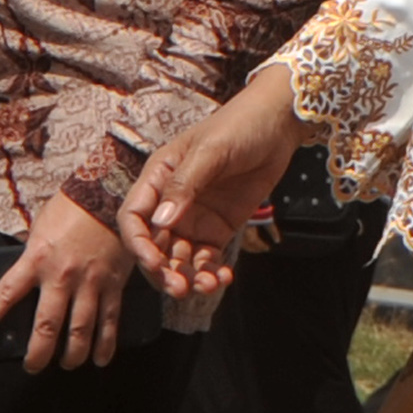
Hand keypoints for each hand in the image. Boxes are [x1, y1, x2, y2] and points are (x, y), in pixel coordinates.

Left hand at [0, 190, 142, 373]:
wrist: (110, 191)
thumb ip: (30, 256)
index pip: (4, 295)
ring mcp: (90, 282)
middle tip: (32, 367)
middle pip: (47, 325)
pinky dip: (106, 343)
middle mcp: (62, 276)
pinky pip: (110, 319)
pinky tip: (101, 359)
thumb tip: (23, 277)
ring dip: (73, 354)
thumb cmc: (71, 208)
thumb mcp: (39, 230)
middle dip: (38, 353)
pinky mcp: (114, 283)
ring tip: (67, 364)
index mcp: (36, 260)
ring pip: (80, 329)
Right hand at [122, 74, 308, 297]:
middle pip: (155, 246)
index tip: (154, 262)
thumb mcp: (210, 151)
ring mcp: (195, 218)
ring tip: (208, 286)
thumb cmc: (239, 126)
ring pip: (180, 258)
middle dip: (163, 271)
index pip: (134, 219)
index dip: (138, 244)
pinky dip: (211, 272)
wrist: (278, 123)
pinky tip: (223, 278)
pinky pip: (207, 257)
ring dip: (188, 277)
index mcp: (157, 179)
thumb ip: (184, 186)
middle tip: (180, 288)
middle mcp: (171, 203)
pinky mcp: (219, 227)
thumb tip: (161, 222)